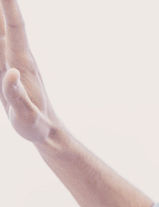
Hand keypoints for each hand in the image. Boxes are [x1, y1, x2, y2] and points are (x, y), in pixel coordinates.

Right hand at [0, 0, 58, 144]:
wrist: (43, 131)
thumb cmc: (35, 125)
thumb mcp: (26, 116)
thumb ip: (17, 96)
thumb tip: (12, 73)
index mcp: (22, 62)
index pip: (15, 27)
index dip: (9, 6)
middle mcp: (15, 55)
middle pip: (4, 22)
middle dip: (2, 4)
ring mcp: (8, 59)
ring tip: (2, 2)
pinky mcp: (3, 67)